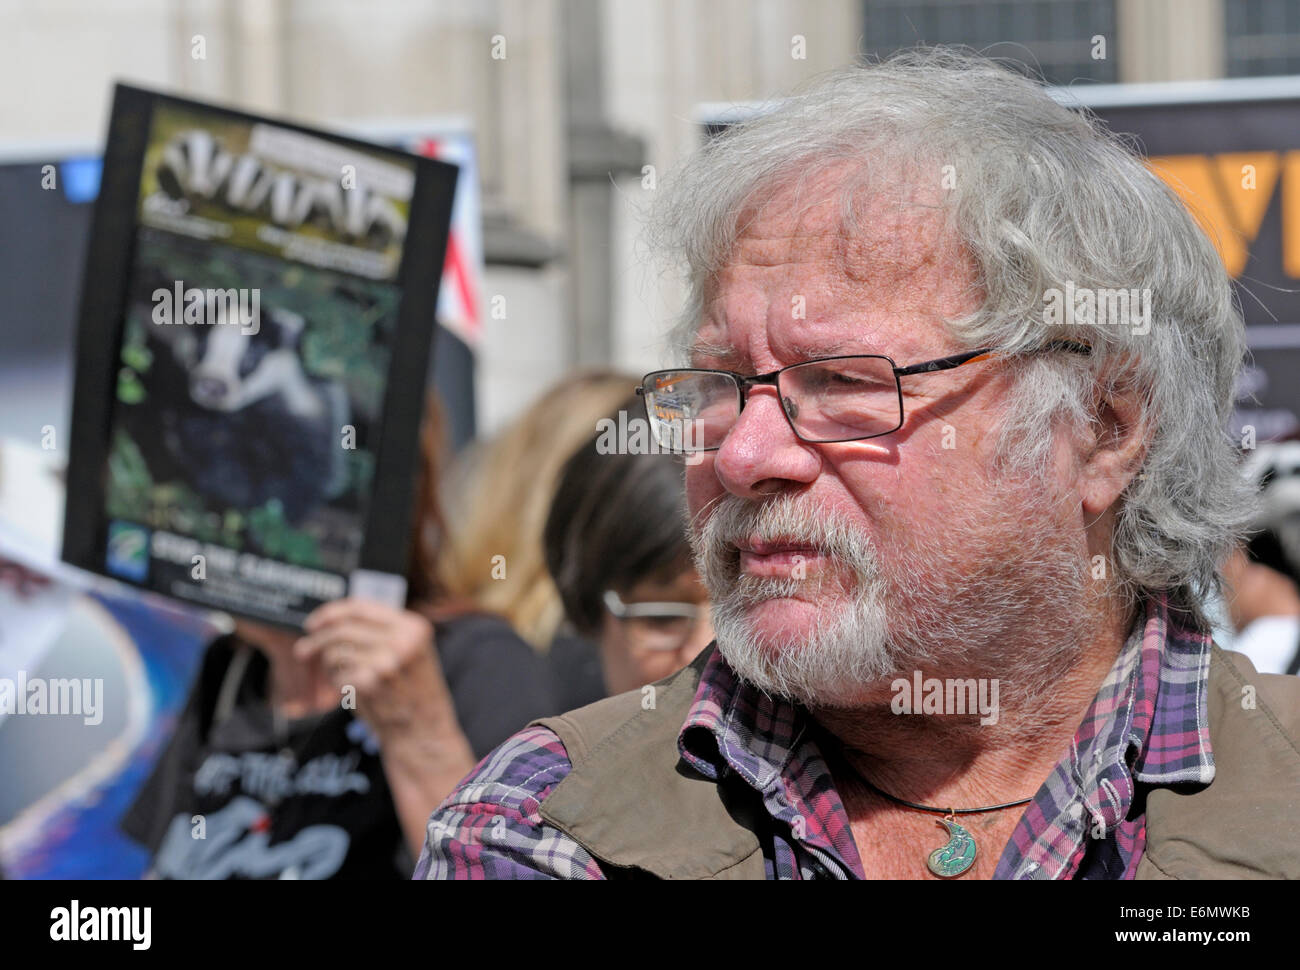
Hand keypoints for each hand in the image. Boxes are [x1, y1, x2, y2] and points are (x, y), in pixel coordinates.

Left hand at [295, 598, 456, 742]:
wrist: (424, 730)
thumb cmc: (411, 690)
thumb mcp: (410, 650)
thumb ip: (380, 631)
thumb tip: (330, 619)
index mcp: (413, 626)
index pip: (360, 608)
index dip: (330, 613)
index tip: (313, 624)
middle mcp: (402, 640)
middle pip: (342, 628)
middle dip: (317, 640)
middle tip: (303, 651)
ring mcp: (386, 662)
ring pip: (335, 652)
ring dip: (331, 665)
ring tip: (345, 676)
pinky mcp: (370, 683)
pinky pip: (336, 676)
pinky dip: (338, 683)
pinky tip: (353, 691)